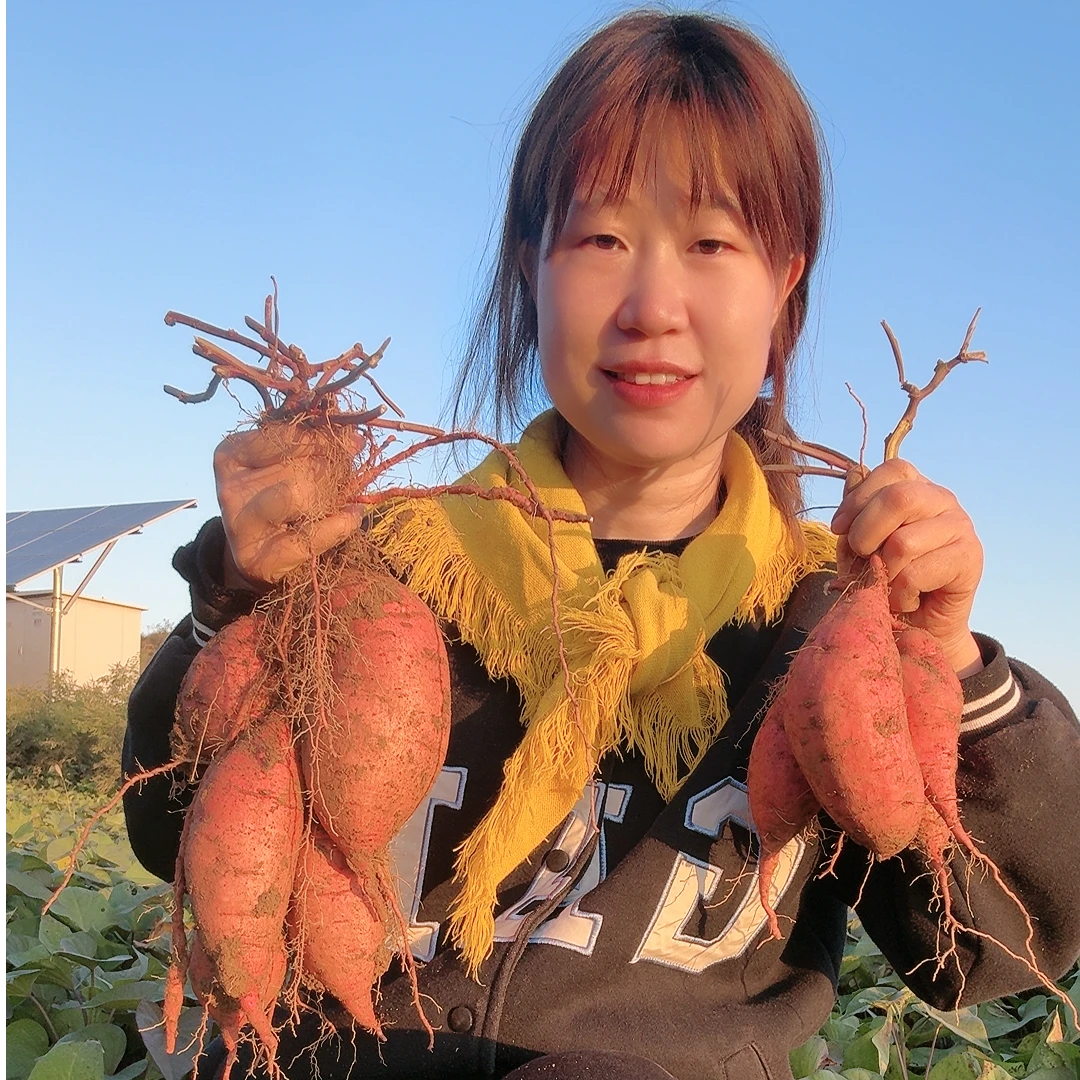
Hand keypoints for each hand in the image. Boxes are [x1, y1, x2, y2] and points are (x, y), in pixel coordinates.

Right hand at [214, 425, 363, 590]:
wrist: (259, 551)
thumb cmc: (277, 495)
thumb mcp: (287, 461)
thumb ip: (315, 443)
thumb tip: (352, 436)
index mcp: (231, 455)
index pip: (285, 436)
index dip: (325, 438)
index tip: (350, 441)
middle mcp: (229, 490)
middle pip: (297, 467)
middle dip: (331, 470)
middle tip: (344, 476)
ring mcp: (242, 527)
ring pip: (298, 494)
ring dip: (329, 495)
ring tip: (337, 498)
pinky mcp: (262, 561)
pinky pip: (314, 535)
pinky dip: (342, 523)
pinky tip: (349, 515)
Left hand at [830, 458, 983, 675]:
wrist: (919, 625)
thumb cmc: (885, 577)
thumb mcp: (859, 542)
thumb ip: (856, 512)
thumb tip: (853, 473)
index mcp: (917, 487)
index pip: (892, 470)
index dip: (858, 498)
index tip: (839, 528)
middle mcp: (943, 500)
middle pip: (899, 498)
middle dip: (865, 534)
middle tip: (863, 558)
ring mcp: (961, 528)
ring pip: (904, 543)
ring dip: (883, 573)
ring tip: (888, 584)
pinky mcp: (970, 560)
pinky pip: (915, 575)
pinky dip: (899, 594)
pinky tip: (906, 598)